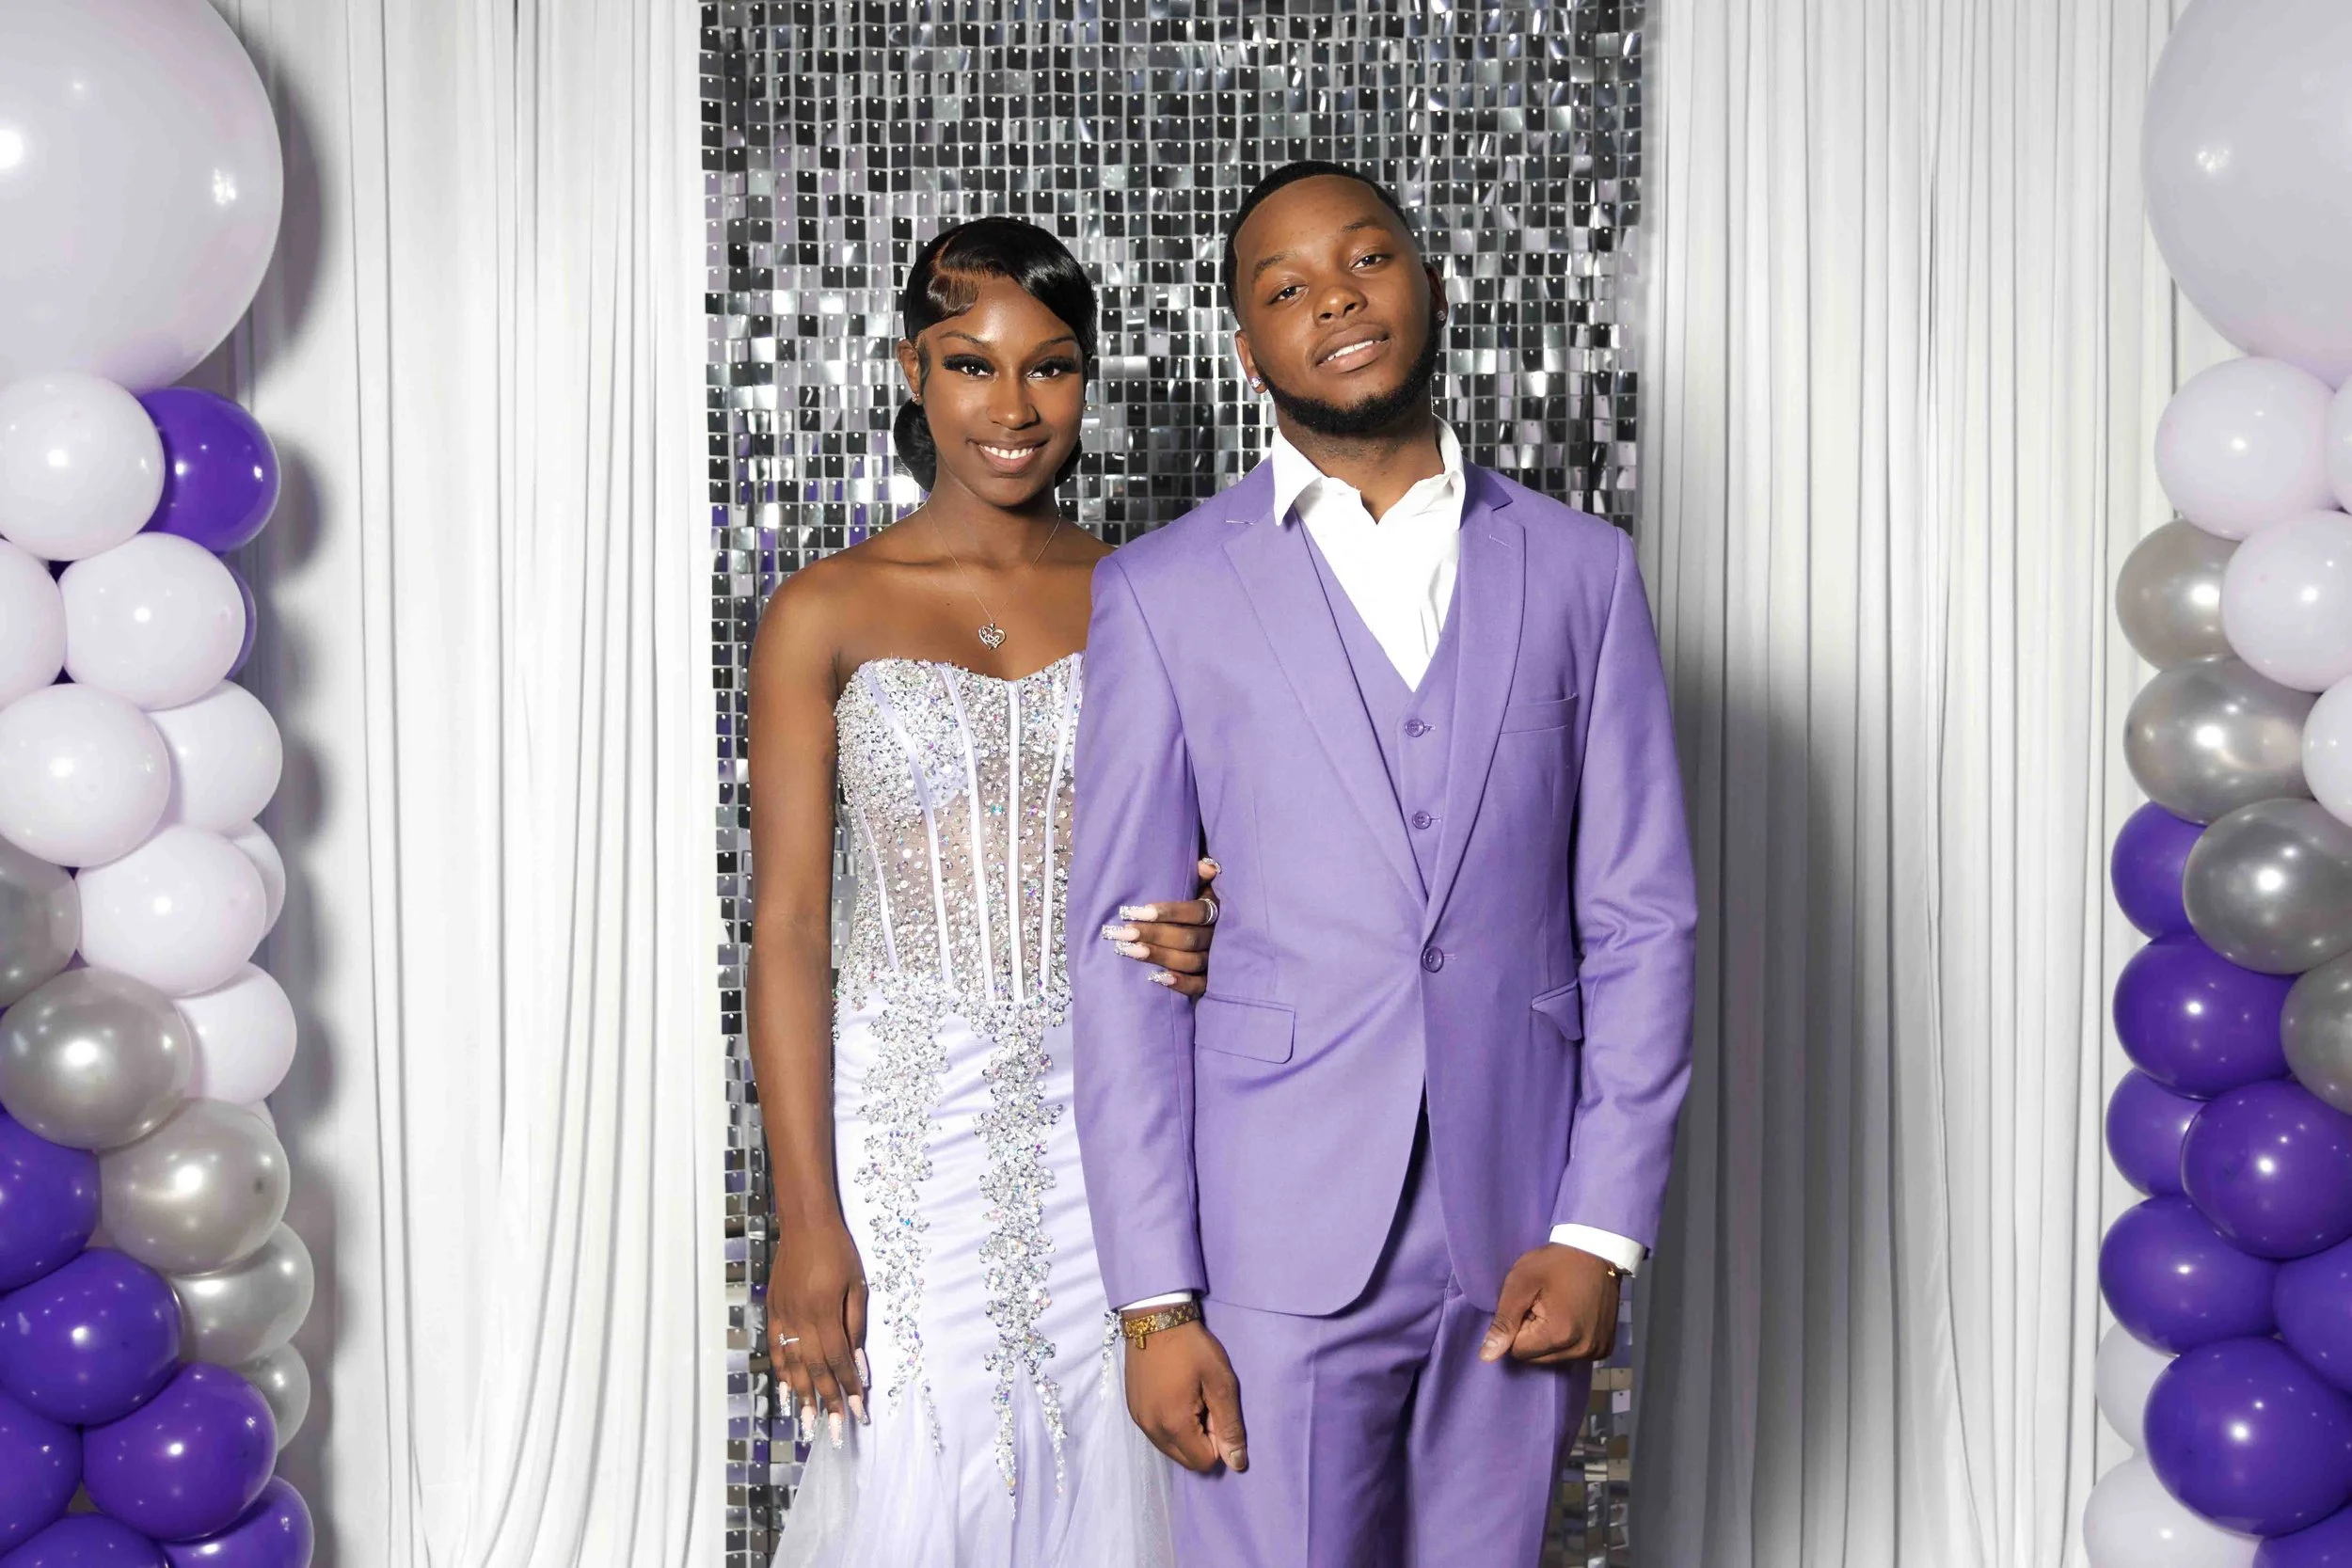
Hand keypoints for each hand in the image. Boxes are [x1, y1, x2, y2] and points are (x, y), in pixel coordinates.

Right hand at [767, 1219, 868, 1441]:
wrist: (805, 1223)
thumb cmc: (839, 1250)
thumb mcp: (857, 1285)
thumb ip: (855, 1325)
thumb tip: (858, 1362)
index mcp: (825, 1312)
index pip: (839, 1360)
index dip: (848, 1388)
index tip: (857, 1412)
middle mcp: (801, 1319)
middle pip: (814, 1370)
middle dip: (825, 1403)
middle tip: (832, 1433)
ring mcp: (783, 1316)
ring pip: (791, 1365)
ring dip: (801, 1397)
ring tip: (806, 1425)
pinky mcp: (773, 1311)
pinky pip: (775, 1349)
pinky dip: (781, 1373)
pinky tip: (786, 1392)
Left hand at [1104, 856, 1221, 998]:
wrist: (1205, 928)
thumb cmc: (1193, 899)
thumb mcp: (1198, 885)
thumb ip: (1199, 874)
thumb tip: (1207, 866)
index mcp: (1216, 909)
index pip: (1197, 912)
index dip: (1170, 912)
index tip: (1138, 912)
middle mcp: (1219, 935)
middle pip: (1189, 939)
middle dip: (1154, 935)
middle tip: (1123, 932)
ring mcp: (1216, 959)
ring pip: (1191, 961)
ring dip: (1159, 956)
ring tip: (1129, 951)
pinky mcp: (1211, 979)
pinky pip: (1199, 985)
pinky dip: (1180, 983)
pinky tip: (1155, 977)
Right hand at [1123, 1316, 1248, 1472]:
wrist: (1155, 1318)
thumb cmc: (1192, 1347)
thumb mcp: (1220, 1382)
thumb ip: (1229, 1425)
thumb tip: (1237, 1464)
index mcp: (1174, 1424)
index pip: (1204, 1461)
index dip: (1217, 1440)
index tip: (1214, 1408)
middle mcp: (1151, 1429)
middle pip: (1186, 1460)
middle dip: (1201, 1441)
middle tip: (1204, 1403)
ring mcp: (1138, 1420)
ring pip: (1170, 1449)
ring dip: (1185, 1434)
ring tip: (1189, 1397)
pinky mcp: (1133, 1410)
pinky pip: (1157, 1434)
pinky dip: (1170, 1425)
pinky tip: (1173, 1395)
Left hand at [1479, 1244, 1620, 1365]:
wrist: (1597, 1250)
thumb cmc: (1555, 1263)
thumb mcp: (1520, 1283)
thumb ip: (1503, 1321)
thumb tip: (1487, 1356)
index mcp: (1559, 1335)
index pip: (1518, 1351)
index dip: (1517, 1327)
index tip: (1530, 1305)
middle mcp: (1581, 1350)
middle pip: (1537, 1358)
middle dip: (1533, 1336)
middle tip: (1543, 1305)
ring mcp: (1596, 1351)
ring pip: (1554, 1358)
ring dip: (1549, 1339)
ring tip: (1559, 1309)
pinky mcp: (1605, 1348)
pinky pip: (1573, 1354)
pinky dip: (1568, 1341)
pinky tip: (1573, 1317)